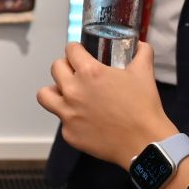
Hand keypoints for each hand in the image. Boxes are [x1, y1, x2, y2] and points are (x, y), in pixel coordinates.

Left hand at [37, 42, 175, 166]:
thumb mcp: (144, 73)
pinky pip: (62, 121)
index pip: (70, 50)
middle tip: (77, 73)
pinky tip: (86, 120)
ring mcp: (68, 114)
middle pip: (55, 68)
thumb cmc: (143, 107)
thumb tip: (141, 45)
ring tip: (68, 94)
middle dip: (66, 67)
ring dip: (55, 91)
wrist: (144, 143)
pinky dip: (71, 119)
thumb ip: (142, 53)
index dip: (76, 49)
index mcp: (89, 72)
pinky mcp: (69, 134)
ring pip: (45, 95)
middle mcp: (73, 91)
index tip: (81, 53)